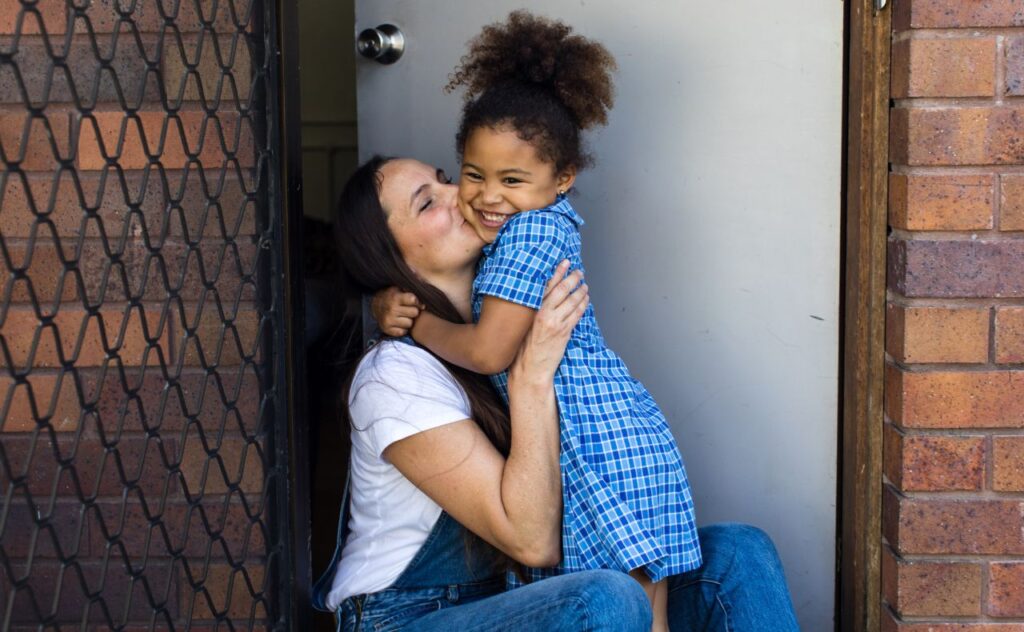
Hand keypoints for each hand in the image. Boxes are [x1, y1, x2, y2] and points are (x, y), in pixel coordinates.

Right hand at [371, 286, 422, 336]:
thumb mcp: (400, 289)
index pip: (413, 300)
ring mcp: (388, 320)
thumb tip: (423, 304)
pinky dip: (402, 328)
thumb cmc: (393, 296)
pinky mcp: (387, 330)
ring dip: (408, 320)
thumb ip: (412, 292)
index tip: (414, 302)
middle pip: (415, 313)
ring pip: (410, 324)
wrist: (376, 304)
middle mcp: (391, 309)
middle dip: (413, 311)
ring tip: (402, 316)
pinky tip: (399, 322)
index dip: (417, 301)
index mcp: (395, 297)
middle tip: (407, 309)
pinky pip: (403, 332)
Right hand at [510, 260, 587, 384]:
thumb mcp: (525, 325)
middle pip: (562, 290)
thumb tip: (546, 297)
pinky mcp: (564, 333)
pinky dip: (583, 305)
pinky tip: (585, 299)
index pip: (547, 286)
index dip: (557, 272)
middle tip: (579, 272)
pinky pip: (577, 314)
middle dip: (572, 278)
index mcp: (532, 310)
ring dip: (580, 291)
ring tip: (584, 285)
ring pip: (572, 301)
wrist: (529, 369)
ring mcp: (556, 323)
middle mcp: (544, 314)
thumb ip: (535, 310)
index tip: (565, 262)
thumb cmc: (524, 349)